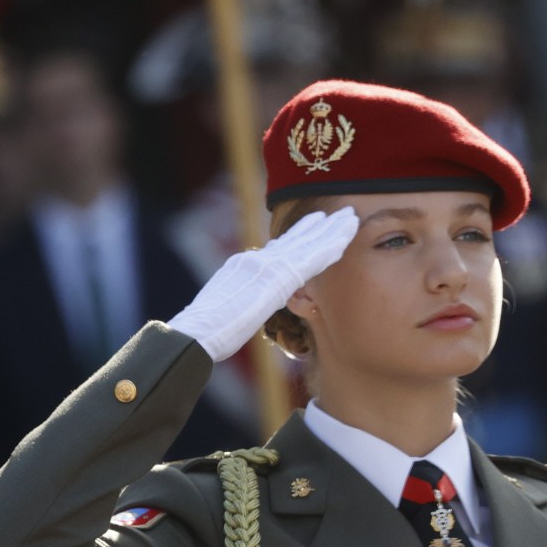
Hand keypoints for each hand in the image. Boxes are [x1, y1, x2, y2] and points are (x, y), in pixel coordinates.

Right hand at [167, 206, 359, 360]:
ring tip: (350, 215)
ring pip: (307, 243)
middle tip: (338, 213)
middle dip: (317, 226)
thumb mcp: (222, 310)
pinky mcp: (276, 278)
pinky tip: (346, 237)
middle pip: (293, 239)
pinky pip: (312, 259)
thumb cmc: (203, 333)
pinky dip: (330, 246)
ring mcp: (265, 266)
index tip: (313, 224)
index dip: (297, 235)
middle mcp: (255, 260)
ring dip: (331, 229)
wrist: (196, 332)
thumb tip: (242, 307)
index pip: (276, 248)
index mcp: (241, 266)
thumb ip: (238, 301)